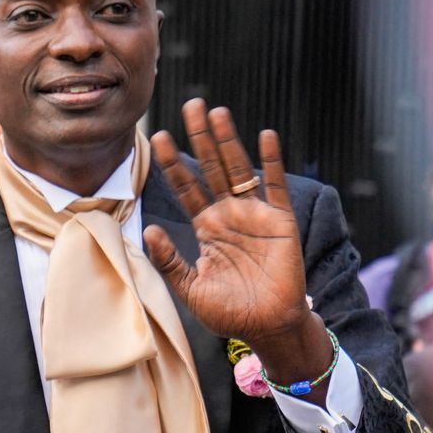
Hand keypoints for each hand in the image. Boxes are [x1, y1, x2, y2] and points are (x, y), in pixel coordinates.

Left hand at [143, 100, 322, 362]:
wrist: (266, 328)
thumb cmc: (229, 312)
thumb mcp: (190, 288)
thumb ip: (170, 260)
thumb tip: (151, 230)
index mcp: (207, 227)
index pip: (185, 187)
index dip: (171, 163)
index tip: (155, 136)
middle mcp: (229, 214)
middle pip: (211, 167)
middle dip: (199, 137)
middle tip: (189, 104)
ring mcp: (255, 215)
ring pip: (238, 169)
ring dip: (228, 141)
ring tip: (216, 112)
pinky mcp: (280, 221)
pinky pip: (274, 186)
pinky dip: (270, 161)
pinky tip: (264, 136)